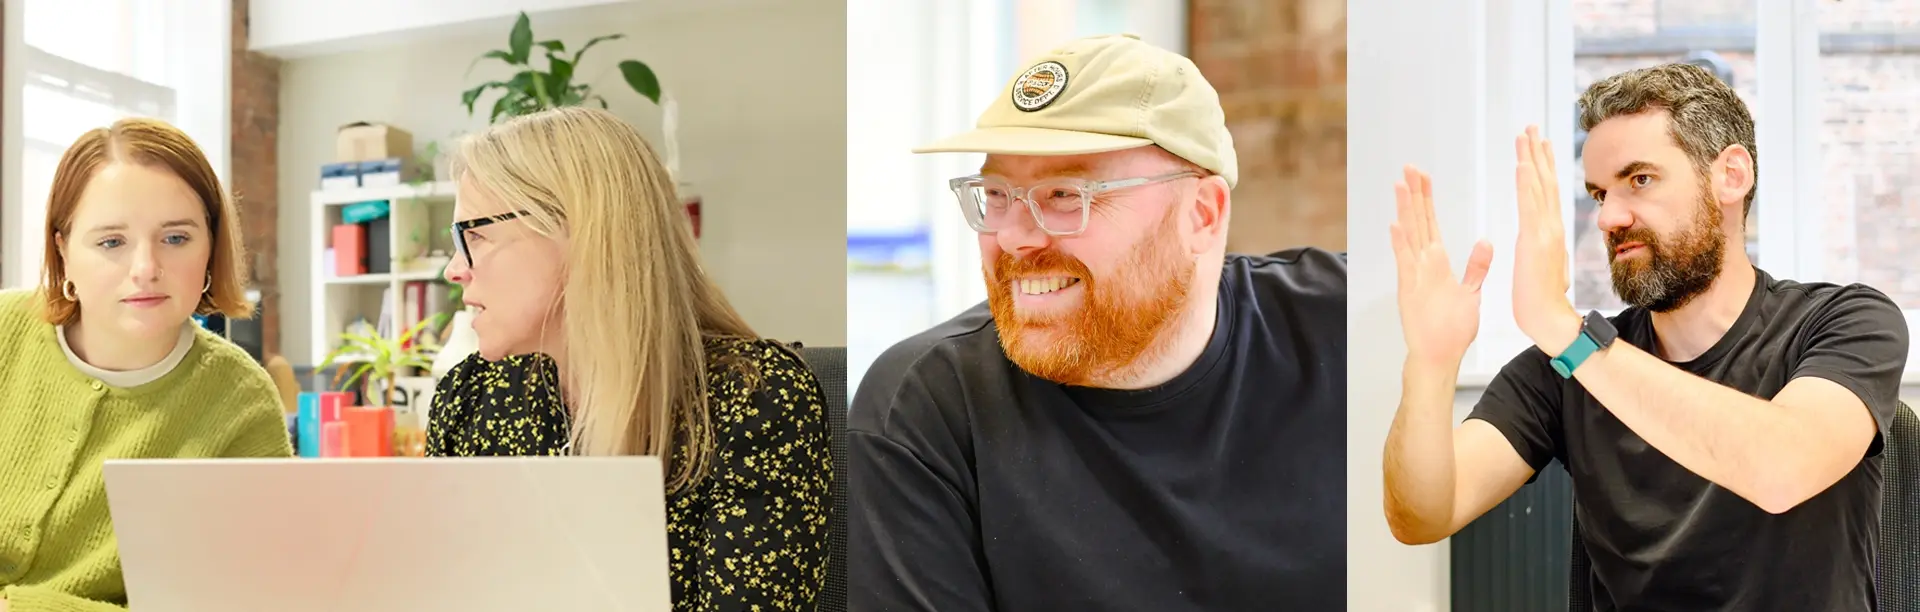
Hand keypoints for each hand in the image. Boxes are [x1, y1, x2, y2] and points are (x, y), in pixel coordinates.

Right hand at [1391, 165, 1493, 367]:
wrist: (1439, 354)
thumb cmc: (1451, 328)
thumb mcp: (1471, 293)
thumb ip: (1476, 267)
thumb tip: (1486, 242)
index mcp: (1436, 263)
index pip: (1431, 223)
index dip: (1426, 198)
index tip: (1423, 177)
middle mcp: (1422, 264)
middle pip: (1418, 222)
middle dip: (1414, 194)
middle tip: (1409, 168)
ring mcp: (1414, 275)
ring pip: (1410, 235)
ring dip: (1404, 211)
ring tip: (1400, 186)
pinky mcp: (1410, 289)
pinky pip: (1406, 263)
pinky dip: (1400, 245)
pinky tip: (1396, 225)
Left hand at [1511, 126, 1582, 354]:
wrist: (1547, 318)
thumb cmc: (1542, 298)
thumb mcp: (1544, 266)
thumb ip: (1546, 250)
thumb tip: (1547, 245)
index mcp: (1550, 231)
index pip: (1545, 191)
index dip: (1542, 166)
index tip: (1538, 144)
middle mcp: (1551, 226)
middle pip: (1545, 181)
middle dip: (1538, 152)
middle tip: (1532, 126)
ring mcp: (1544, 232)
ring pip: (1538, 186)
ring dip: (1531, 158)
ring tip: (1525, 133)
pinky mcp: (1534, 241)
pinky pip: (1529, 206)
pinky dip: (1526, 183)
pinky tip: (1522, 164)